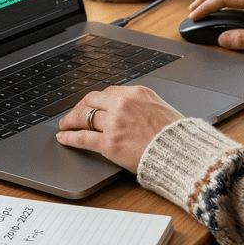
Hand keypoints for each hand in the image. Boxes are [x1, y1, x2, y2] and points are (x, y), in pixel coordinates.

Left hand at [56, 85, 183, 173]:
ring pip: (83, 116)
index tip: (90, 105)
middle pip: (91, 100)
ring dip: (70, 120)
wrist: (180, 153)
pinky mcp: (109, 143)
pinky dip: (69, 137)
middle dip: (79, 107)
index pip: (107, 92)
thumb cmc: (175, 134)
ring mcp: (114, 123)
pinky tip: (63, 137)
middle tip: (73, 114)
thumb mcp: (160, 107)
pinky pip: (83, 137)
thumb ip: (141, 104)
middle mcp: (123, 104)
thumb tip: (129, 106)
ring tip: (65, 125)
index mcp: (136, 93)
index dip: (95, 100)